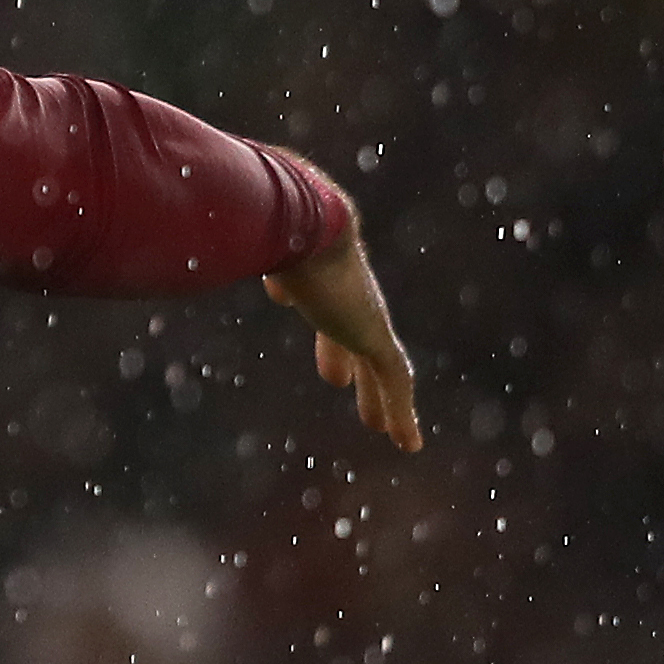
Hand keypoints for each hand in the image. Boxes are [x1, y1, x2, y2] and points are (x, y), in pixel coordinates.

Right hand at [267, 213, 421, 450]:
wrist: (307, 219)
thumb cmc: (272, 226)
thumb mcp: (259, 252)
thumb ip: (260, 264)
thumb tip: (257, 276)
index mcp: (319, 276)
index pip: (322, 308)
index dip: (318, 330)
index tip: (316, 350)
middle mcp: (347, 296)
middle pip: (351, 337)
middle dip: (347, 362)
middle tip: (340, 382)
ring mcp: (365, 316)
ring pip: (379, 364)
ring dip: (378, 395)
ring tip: (380, 426)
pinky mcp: (376, 336)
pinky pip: (395, 381)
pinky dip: (402, 413)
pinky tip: (406, 443)